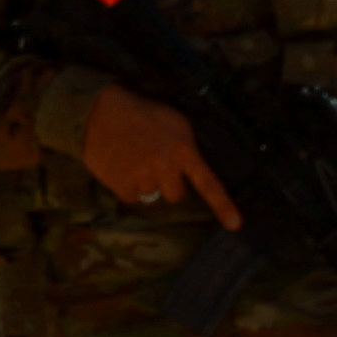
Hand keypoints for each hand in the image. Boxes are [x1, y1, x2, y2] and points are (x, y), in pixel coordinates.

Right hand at [77, 86, 243, 226]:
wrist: (101, 111)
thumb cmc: (142, 115)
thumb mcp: (175, 124)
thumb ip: (187, 149)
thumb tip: (194, 171)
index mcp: (184, 150)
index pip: (208, 182)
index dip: (223, 206)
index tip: (235, 225)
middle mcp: (166, 166)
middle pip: (176, 195)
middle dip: (167, 184)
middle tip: (154, 163)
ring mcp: (143, 177)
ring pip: (151, 196)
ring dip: (144, 183)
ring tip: (134, 158)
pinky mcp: (122, 184)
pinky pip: (131, 197)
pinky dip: (126, 185)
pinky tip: (121, 165)